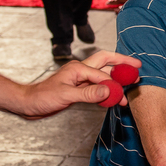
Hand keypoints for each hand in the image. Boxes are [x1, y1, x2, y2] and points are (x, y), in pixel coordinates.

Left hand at [16, 50, 141, 117]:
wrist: (28, 104)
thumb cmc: (41, 98)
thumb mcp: (65, 96)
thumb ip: (87, 93)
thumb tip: (108, 92)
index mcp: (77, 68)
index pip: (101, 74)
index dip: (113, 84)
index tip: (123, 94)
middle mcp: (80, 70)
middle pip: (106, 61)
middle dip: (122, 63)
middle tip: (137, 67)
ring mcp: (79, 79)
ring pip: (103, 73)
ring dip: (116, 77)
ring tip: (130, 84)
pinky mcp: (78, 88)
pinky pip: (98, 86)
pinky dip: (108, 89)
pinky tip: (114, 96)